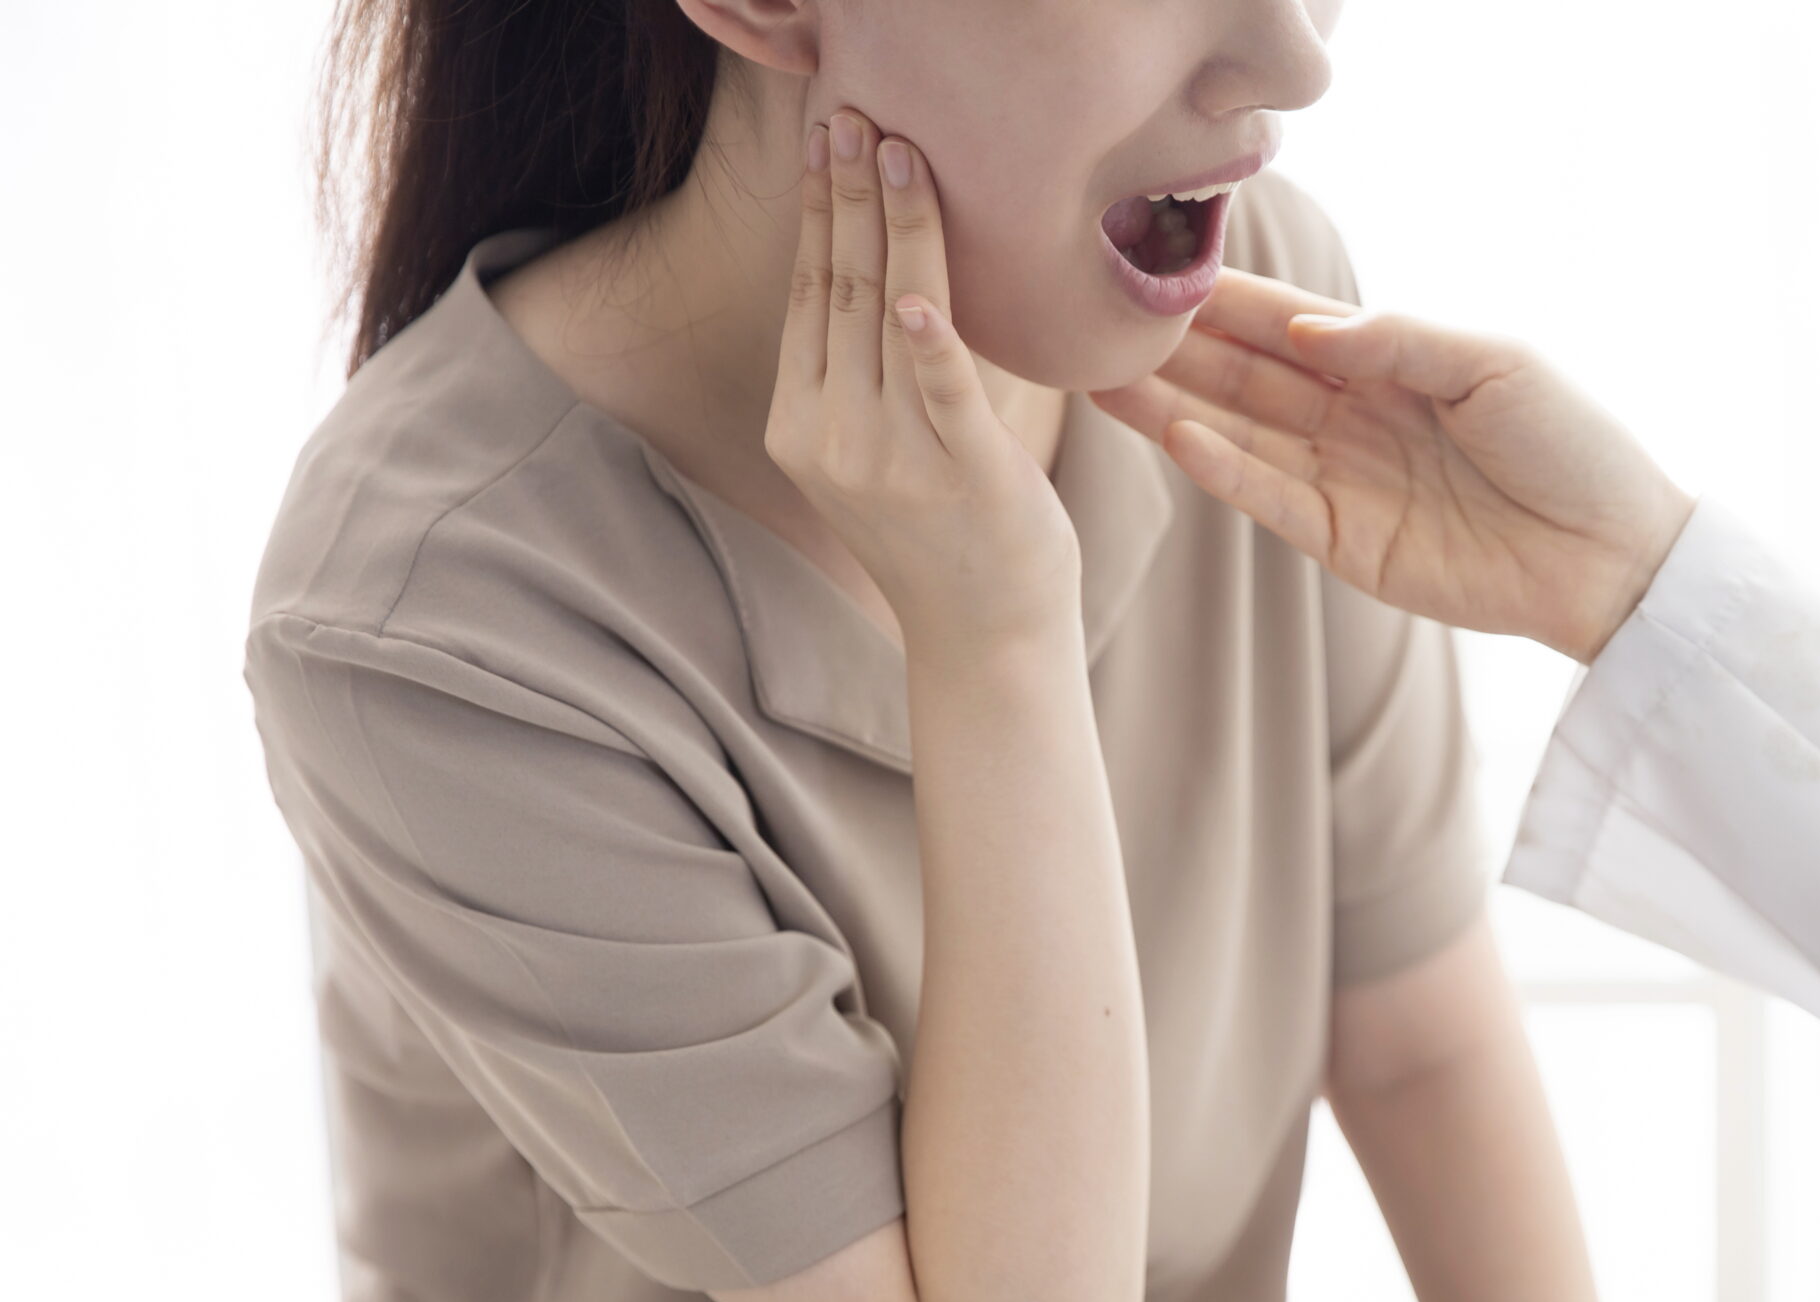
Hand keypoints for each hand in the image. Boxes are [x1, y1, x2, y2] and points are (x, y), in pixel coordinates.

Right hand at [765, 110, 1081, 656]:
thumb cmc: (948, 535)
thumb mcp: (883, 451)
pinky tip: (923, 295)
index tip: (827, 139)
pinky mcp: (961, 476)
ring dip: (897, 227)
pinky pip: (943, 395)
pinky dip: (933, 344)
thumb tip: (890, 274)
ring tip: (899, 152)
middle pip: (841, 291)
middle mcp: (831, 438)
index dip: (820, 212)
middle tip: (857, 115)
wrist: (986, 637)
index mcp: (802, 425)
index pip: (809, 296)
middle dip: (850, 195)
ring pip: (890, 319)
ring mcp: (891, 460)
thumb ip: (874, 374)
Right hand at [1091, 270, 1693, 663]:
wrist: (1614, 552)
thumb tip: (1304, 329)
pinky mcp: (1347, 544)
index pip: (1284, 324)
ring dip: (1174, 408)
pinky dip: (1227, 471)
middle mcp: (1351, 416)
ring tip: (1105, 379)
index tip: (1153, 269)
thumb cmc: (1570, 442)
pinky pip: (1274, 501)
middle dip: (1173, 351)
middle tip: (1096, 324)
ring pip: (1240, 436)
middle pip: (1243, 377)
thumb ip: (1397, 341)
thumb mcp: (1493, 364)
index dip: (1221, 300)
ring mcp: (1342, 481)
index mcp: (1386, 362)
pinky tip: (1178, 436)